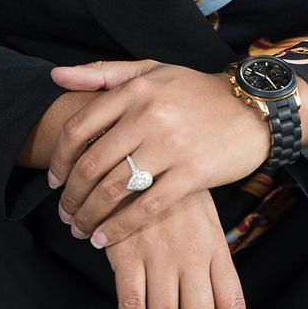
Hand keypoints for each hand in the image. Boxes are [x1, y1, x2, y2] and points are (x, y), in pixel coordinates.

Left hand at [47, 57, 271, 249]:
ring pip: (114, 189)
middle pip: (92, 164)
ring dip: (89, 215)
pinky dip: (119, 227)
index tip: (54, 180)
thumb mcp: (151, 70)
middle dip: (71, 196)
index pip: (80, 128)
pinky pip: (146, 207)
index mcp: (135, 90)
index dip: (59, 160)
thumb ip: (103, 73)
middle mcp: (149, 115)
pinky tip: (105, 238)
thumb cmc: (196, 91)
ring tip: (81, 229)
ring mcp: (171, 146)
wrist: (253, 108)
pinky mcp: (192, 174)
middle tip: (64, 213)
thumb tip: (55, 75)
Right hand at [104, 186, 246, 308]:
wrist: (137, 147)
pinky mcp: (128, 252)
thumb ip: (207, 258)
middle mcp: (194, 258)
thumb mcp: (202, 216)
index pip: (234, 308)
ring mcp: (161, 256)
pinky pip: (130, 305)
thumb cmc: (172, 187)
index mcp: (217, 249)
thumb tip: (211, 304)